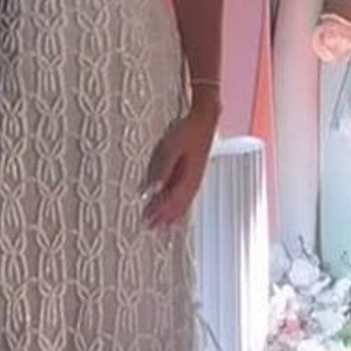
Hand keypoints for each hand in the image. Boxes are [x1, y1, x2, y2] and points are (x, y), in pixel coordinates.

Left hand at [142, 106, 215, 226]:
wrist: (203, 122)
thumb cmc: (187, 133)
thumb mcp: (170, 149)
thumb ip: (163, 169)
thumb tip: (154, 189)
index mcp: (187, 179)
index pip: (170, 202)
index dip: (158, 213)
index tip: (146, 222)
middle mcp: (192, 183)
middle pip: (176, 207)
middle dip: (163, 218)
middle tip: (149, 228)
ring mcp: (194, 180)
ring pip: (182, 204)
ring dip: (170, 215)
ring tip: (160, 226)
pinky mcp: (192, 175)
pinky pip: (185, 197)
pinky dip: (177, 207)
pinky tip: (173, 210)